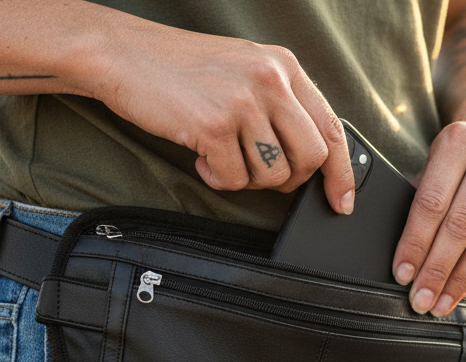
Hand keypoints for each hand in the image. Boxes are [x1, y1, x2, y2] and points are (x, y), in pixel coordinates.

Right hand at [87, 19, 354, 213]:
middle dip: (288, 180)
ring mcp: (243, 102)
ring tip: (221, 156)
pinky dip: (217, 179)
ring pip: (273, 174)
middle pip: (310, 158)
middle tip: (260, 175)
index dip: (341, 173)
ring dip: (247, 179)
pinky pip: (234, 180)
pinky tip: (201, 157)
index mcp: (284, 66)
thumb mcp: (244, 71)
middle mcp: (271, 80)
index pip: (331, 128)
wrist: (124, 55)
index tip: (341, 201)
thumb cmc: (180, 69)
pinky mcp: (214, 125)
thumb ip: (279, 103)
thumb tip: (307, 155)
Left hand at [392, 117, 465, 315]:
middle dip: (437, 270)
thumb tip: (406, 258)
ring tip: (440, 302)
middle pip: (461, 226)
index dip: (415, 244)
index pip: (432, 204)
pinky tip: (465, 288)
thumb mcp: (434, 161)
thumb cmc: (460, 155)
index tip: (402, 274)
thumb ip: (421, 199)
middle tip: (420, 299)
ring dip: (461, 279)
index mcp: (458, 141)